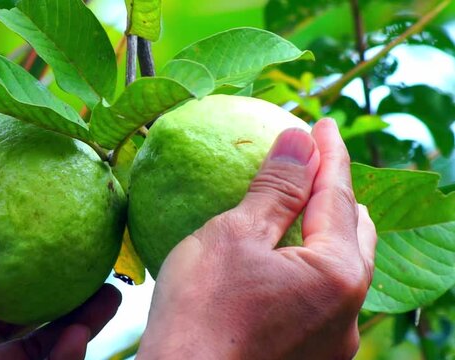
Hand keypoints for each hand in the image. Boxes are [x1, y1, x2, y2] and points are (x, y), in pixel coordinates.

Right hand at [137, 119, 376, 358]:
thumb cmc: (200, 312)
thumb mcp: (235, 236)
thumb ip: (277, 188)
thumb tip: (300, 140)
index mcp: (337, 274)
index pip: (340, 196)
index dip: (330, 155)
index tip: (321, 124)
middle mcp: (348, 312)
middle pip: (355, 234)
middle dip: (339, 194)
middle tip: (315, 165)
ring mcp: (332, 341)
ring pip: (342, 270)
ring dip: (327, 232)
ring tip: (302, 208)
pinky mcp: (310, 358)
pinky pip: (321, 298)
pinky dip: (309, 266)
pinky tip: (283, 260)